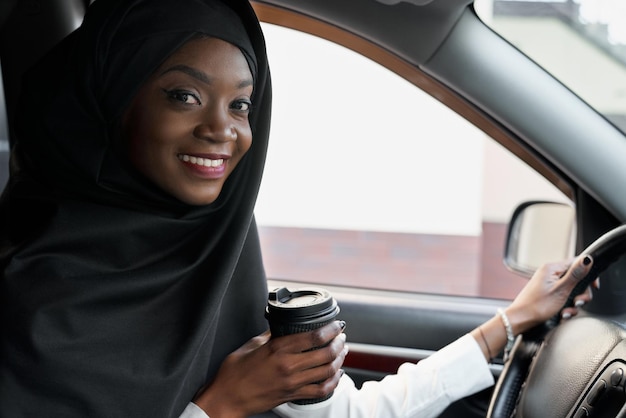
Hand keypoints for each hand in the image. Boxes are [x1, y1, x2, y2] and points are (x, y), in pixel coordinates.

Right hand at [193, 320, 347, 417]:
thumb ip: (271, 336)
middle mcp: (288, 366)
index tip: (337, 324)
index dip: (331, 329)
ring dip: (339, 360)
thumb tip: (283, 327)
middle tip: (341, 337)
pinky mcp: (292, 395)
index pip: (313, 337)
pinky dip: (333, 382)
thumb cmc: (234, 373)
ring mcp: (292, 382)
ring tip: (342, 352)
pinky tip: (336, 375)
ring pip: (327, 371)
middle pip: (325, 353)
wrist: (227, 398)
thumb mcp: (252, 345)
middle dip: (339, 343)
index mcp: (278, 349)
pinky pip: (321, 390)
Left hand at [471, 254, 597, 361]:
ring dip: (572, 305)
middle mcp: (550, 274)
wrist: (520, 320)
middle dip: (580, 294)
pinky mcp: (548, 295)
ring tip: (565, 312)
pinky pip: (564, 299)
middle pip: (576, 280)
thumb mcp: (561, 290)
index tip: (594, 286)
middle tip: (577, 303)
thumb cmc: (537, 306)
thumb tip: (587, 259)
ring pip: (571, 292)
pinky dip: (565, 308)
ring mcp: (549, 285)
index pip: (577, 263)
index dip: (588, 274)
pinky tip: (561, 315)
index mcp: (552, 268)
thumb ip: (575, 274)